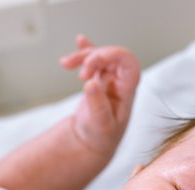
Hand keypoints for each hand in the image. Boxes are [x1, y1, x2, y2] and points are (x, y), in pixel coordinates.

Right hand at [60, 35, 140, 154]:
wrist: (92, 143)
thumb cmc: (100, 137)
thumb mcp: (99, 125)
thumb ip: (97, 105)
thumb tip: (92, 83)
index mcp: (127, 91)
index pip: (129, 63)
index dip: (112, 55)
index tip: (91, 64)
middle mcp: (120, 82)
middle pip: (112, 56)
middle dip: (94, 57)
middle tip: (79, 74)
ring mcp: (110, 80)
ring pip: (100, 57)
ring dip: (83, 56)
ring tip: (65, 64)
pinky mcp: (99, 80)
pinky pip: (95, 61)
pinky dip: (86, 51)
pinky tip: (80, 40)